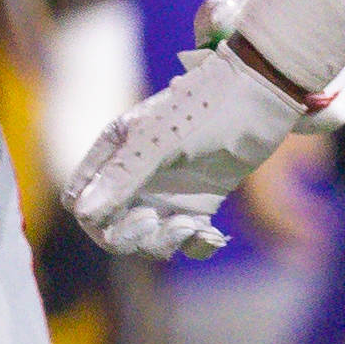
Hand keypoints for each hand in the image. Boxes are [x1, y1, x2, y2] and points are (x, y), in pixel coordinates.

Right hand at [65, 36, 344, 262]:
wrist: (262, 98)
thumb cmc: (206, 108)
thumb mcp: (158, 142)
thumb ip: (121, 178)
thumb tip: (83, 214)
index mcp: (113, 153)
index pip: (82, 200)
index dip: (97, 219)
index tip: (132, 215)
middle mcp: (134, 176)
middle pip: (112, 227)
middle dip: (135, 235)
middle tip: (165, 223)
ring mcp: (166, 191)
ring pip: (148, 238)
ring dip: (168, 241)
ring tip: (195, 226)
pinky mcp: (198, 204)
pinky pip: (185, 241)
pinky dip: (197, 245)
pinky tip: (213, 234)